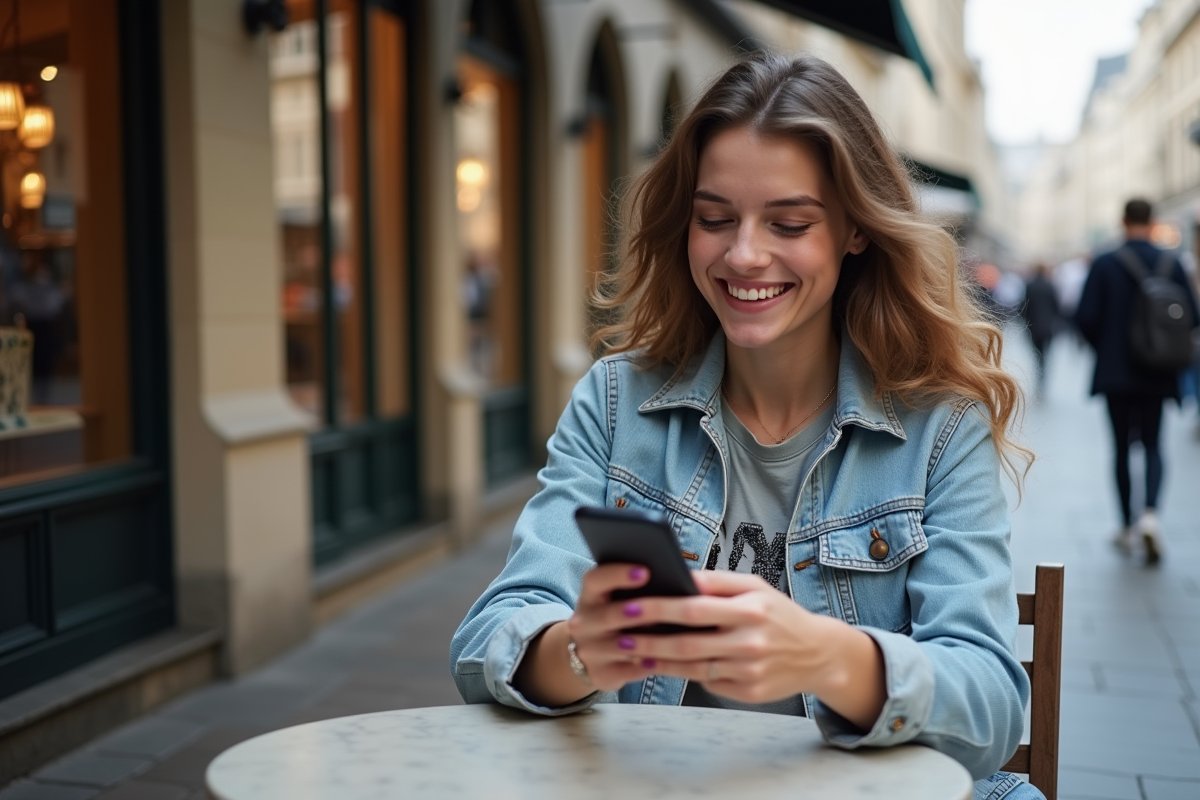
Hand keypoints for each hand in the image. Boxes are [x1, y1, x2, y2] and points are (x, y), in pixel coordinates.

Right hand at [559, 563, 664, 691]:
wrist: (589, 655)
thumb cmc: (614, 617)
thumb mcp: (614, 599)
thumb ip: (638, 589)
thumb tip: (677, 580)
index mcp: (590, 596)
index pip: (596, 579)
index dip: (618, 574)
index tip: (645, 572)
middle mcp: (583, 622)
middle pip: (608, 615)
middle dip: (638, 612)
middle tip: (663, 608)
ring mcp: (589, 650)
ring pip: (619, 647)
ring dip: (646, 642)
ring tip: (672, 636)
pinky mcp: (601, 674)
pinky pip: (628, 670)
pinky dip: (648, 664)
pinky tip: (666, 659)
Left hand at [612, 570, 837, 702]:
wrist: (819, 654)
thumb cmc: (778, 614)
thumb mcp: (756, 587)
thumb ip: (717, 582)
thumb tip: (678, 576)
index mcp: (751, 610)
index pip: (695, 608)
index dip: (659, 608)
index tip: (630, 606)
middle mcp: (750, 642)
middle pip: (688, 642)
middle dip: (649, 639)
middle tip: (620, 634)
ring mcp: (750, 671)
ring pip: (692, 668)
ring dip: (658, 660)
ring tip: (632, 650)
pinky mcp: (749, 693)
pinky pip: (707, 683)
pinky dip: (682, 674)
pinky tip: (662, 664)